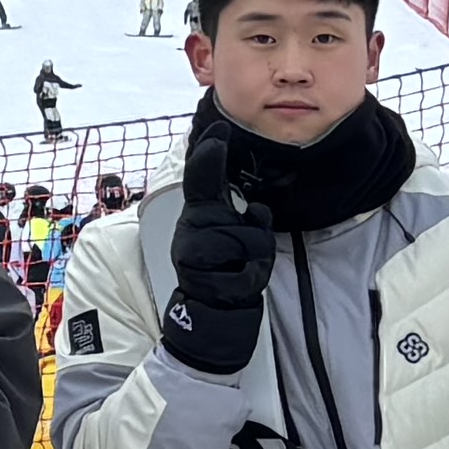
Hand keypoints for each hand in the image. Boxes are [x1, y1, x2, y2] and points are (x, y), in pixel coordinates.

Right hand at [159, 126, 272, 379]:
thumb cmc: (224, 273)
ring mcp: (194, 255)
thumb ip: (240, 217)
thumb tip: (256, 208)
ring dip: (257, 260)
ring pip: (249, 242)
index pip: (201, 179)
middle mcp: (191, 231)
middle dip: (255, 238)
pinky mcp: (204, 279)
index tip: (220, 132)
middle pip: (243, 220)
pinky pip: (248, 270)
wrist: (209, 316)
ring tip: (240, 271)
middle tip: (240, 256)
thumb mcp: (231, 239)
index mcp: (198, 217)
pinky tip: (237, 285)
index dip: (209, 154)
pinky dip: (252, 279)